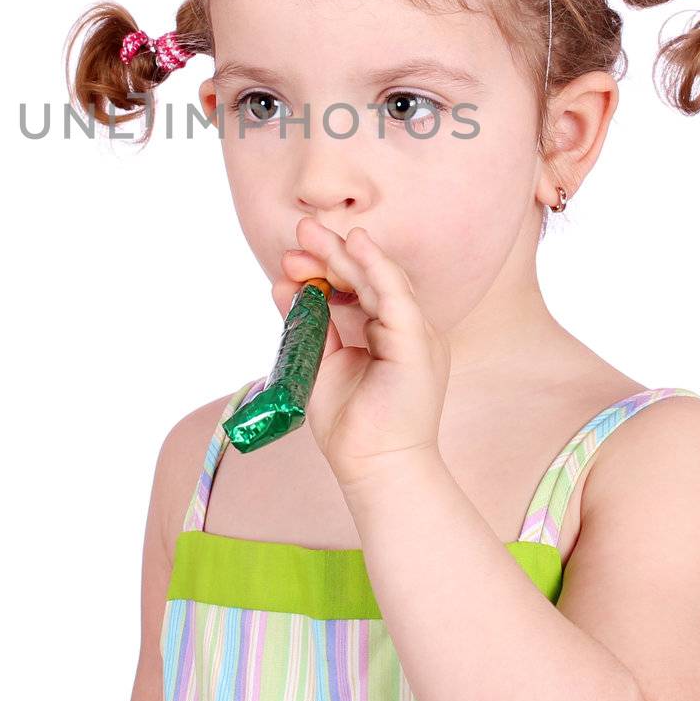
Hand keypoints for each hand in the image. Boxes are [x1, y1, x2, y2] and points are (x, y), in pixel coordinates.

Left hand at [272, 217, 450, 494]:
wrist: (373, 470)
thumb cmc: (351, 427)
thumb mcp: (319, 362)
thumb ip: (307, 323)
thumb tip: (282, 284)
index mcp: (389, 336)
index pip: (358, 288)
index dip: (324, 268)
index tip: (290, 259)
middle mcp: (407, 330)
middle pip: (368, 279)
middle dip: (331, 253)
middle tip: (300, 229)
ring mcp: (416, 336)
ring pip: (380, 281)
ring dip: (344, 255)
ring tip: (311, 233)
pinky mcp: (417, 344)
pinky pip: (396, 296)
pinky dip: (376, 267)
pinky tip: (356, 245)